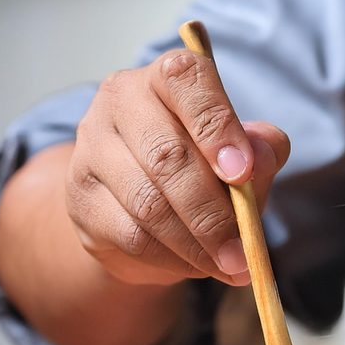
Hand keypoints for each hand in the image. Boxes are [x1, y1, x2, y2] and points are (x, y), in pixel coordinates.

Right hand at [66, 49, 290, 286]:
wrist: (145, 212)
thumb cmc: (206, 171)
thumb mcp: (244, 156)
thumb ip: (261, 150)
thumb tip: (262, 155)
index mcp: (166, 78)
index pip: (185, 80)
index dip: (217, 126)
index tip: (242, 173)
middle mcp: (120, 100)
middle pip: (167, 155)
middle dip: (214, 212)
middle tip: (244, 252)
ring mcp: (91, 148)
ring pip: (148, 203)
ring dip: (197, 243)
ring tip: (231, 265)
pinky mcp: (82, 199)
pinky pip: (132, 235)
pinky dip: (173, 258)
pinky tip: (197, 265)